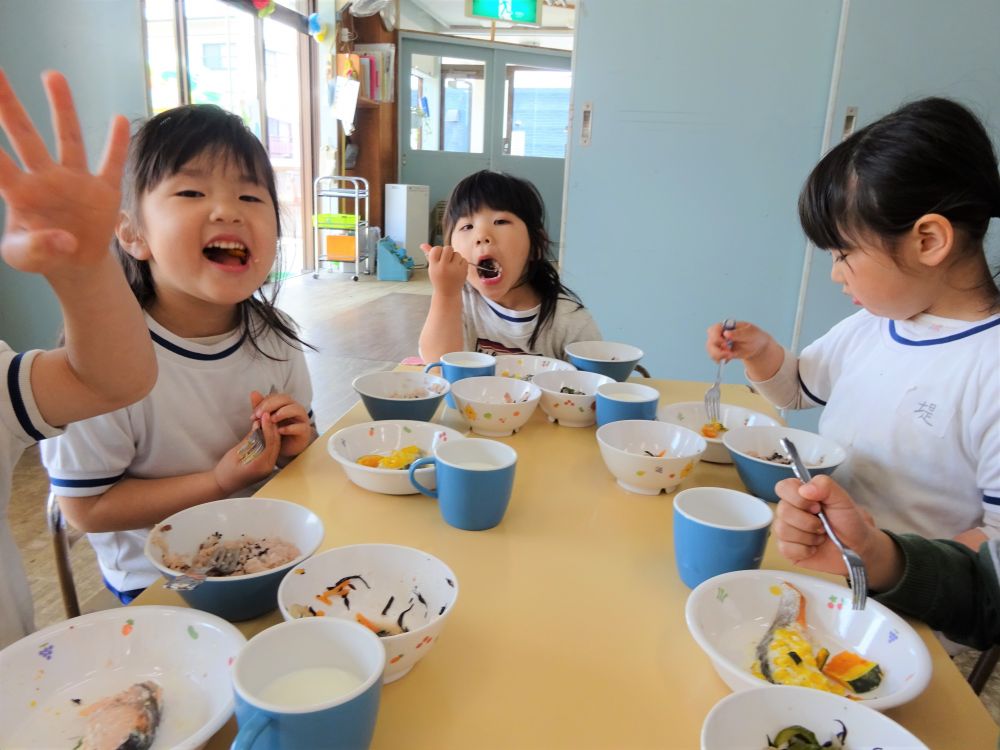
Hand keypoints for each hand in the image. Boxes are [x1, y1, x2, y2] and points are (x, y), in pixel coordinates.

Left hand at [0, 70, 128, 280]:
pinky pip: (111, 164)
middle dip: (7, 106)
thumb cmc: (40, 253)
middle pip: (25, 136)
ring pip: (68, 139)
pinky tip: (118, 120)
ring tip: (52, 75)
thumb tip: (66, 240)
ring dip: (62, 108)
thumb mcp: (25, 257)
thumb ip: (37, 248)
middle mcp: (45, 178)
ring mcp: (75, 181)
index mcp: (19, 192)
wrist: (75, 263)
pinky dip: (116, 144)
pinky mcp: (103, 191)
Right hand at [213, 411, 280, 494]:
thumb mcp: (235, 453)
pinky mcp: (266, 465)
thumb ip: (249, 439)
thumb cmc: (225, 471)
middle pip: (276, 444)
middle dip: (272, 427)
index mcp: (260, 466)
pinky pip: (271, 449)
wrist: (221, 485)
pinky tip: (264, 429)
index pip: (270, 443)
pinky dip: (269, 438)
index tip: (265, 415)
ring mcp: (268, 467)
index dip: (268, 427)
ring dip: (272, 432)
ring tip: (266, 419)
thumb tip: (258, 425)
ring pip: (275, 446)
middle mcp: (268, 468)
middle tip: (267, 414)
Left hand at [251, 390, 313, 458]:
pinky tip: (280, 431)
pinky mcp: (305, 431)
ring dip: (282, 412)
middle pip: (285, 399)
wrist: (288, 448)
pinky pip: (300, 427)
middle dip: (270, 405)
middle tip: (259, 415)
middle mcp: (294, 408)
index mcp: (285, 404)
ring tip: (271, 420)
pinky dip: (290, 428)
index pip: (275, 397)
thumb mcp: (266, 420)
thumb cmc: (278, 432)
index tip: (253, 415)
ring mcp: (302, 419)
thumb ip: (261, 408)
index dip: (263, 403)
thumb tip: (254, 393)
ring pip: (295, 409)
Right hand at [421, 243, 467, 295]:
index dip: (438, 251)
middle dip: (448, 251)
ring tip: (452, 266)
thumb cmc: (439, 279)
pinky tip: (457, 270)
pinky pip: (464, 259)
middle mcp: (444, 267)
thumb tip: (422, 244)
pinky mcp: (463, 271)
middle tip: (447, 259)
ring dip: (455, 258)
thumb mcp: (432, 268)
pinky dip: (461, 263)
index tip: (439, 257)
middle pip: (448, 248)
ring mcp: (454, 269)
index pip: (436, 249)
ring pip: (457, 253)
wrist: (448, 293)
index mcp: (434, 266)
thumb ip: (429, 255)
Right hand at [705, 320, 774, 362]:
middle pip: (710, 342)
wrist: (757, 345)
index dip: (716, 337)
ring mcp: (719, 343)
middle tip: (729, 353)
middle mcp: (720, 334)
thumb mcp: (750, 333)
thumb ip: (738, 333)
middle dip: (717, 350)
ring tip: (730, 356)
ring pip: (711, 350)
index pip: (714, 329)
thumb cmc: (754, 335)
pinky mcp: (721, 352)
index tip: (725, 343)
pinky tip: (727, 359)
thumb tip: (726, 333)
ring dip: (718, 356)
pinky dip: (719, 360)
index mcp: (726, 326)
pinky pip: (715, 357)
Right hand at [774, 475, 902, 590]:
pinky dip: (805, 550)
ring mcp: (786, 530)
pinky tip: (814, 548)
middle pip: (782, 511)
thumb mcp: (842, 499)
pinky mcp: (787, 549)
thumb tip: (804, 489)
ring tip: (821, 537)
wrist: (858, 548)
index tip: (817, 507)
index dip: (797, 498)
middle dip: (808, 521)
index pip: (782, 488)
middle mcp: (790, 511)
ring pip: (783, 530)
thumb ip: (825, 486)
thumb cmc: (849, 522)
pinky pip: (785, 548)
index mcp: (800, 496)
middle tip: (823, 525)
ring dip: (808, 537)